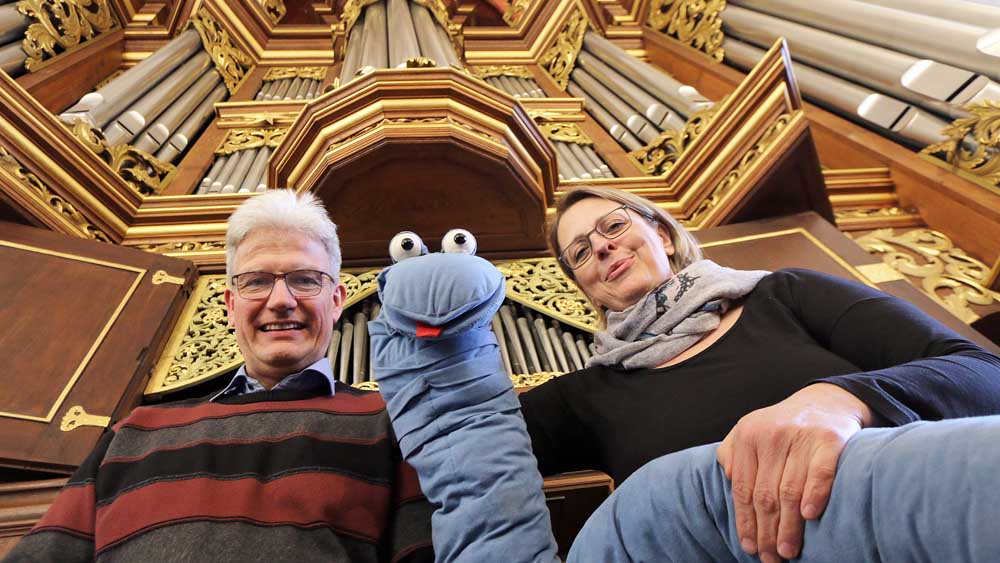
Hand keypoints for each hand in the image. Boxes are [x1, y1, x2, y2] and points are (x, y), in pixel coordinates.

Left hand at [716, 383, 873, 562]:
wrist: (826, 401)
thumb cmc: (783, 427)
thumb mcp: (750, 430)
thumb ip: (732, 453)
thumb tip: (728, 481)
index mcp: (747, 435)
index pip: (743, 488)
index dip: (745, 521)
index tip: (749, 548)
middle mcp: (771, 434)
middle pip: (765, 494)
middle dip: (766, 531)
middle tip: (769, 558)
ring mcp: (801, 436)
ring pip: (790, 490)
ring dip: (788, 526)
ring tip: (786, 551)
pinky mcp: (830, 439)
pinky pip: (820, 472)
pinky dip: (814, 494)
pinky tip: (809, 516)